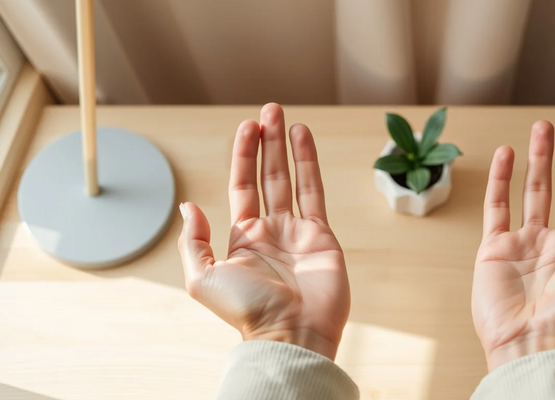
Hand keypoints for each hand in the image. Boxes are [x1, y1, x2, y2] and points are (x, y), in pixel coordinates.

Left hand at [178, 103, 348, 359]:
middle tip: (268, 111)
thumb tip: (189, 206)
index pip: (241, 186)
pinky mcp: (322, 234)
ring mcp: (298, 231)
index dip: (243, 155)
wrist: (291, 332)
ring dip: (287, 147)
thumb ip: (193, 241)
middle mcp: (270, 230)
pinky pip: (314, 191)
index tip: (247, 127)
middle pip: (267, 176)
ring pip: (291, 178)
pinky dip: (309, 163)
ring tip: (283, 116)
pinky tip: (304, 138)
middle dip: (266, 143)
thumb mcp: (203, 277)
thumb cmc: (247, 310)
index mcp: (243, 238)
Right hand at [472, 121, 554, 370]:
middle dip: (548, 158)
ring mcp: (517, 245)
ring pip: (522, 193)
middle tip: (547, 127)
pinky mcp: (492, 250)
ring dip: (527, 162)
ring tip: (530, 133)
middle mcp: (544, 244)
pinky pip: (495, 208)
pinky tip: (505, 156)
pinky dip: (499, 181)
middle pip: (547, 190)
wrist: (536, 341)